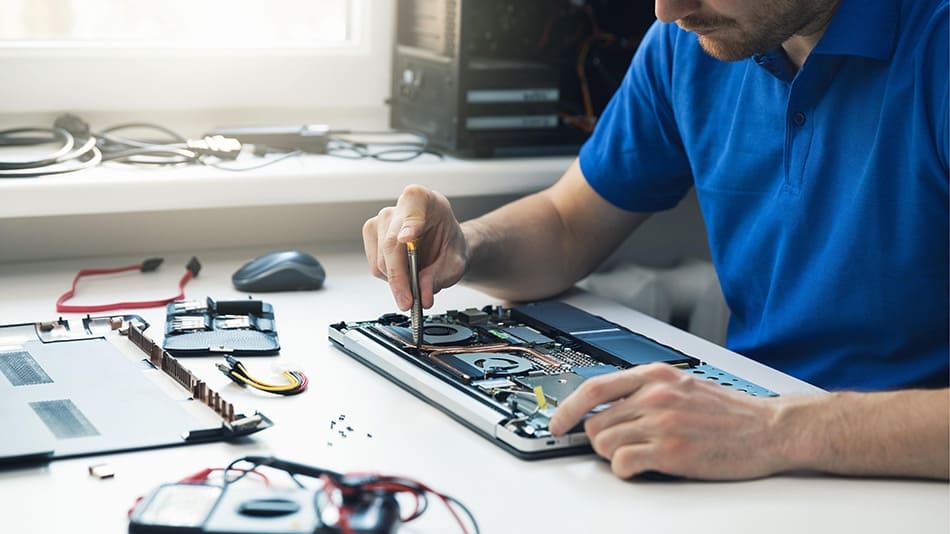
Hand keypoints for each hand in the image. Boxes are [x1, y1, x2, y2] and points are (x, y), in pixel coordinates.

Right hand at [362, 185, 467, 310]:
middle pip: (391, 244)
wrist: (443, 245)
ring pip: (381, 260)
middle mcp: (399, 207)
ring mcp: (381, 220)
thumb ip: (440, 277)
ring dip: (397, 280)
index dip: (409, 223)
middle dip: (400, 277)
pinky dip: (390, 278)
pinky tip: (405, 273)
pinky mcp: (371, 235)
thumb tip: (422, 295)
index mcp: (424, 200)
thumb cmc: (449, 245)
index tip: (407, 238)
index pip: (413, 207)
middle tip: (409, 301)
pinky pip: (375, 266)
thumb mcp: (455, 262)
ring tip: (415, 283)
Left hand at [548, 363, 787, 479]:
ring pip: (605, 444)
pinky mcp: (672, 452)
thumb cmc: (731, 412)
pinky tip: (644, 467)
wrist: (772, 428)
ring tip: (640, 456)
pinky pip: (624, 464)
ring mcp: (662, 423)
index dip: (567, 408)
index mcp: (655, 375)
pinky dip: (626, 470)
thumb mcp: (684, 385)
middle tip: (622, 446)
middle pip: (596, 422)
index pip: (594, 387)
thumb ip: (647, 390)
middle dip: (601, 439)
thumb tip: (609, 405)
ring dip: (614, 455)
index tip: (557, 422)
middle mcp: (654, 395)